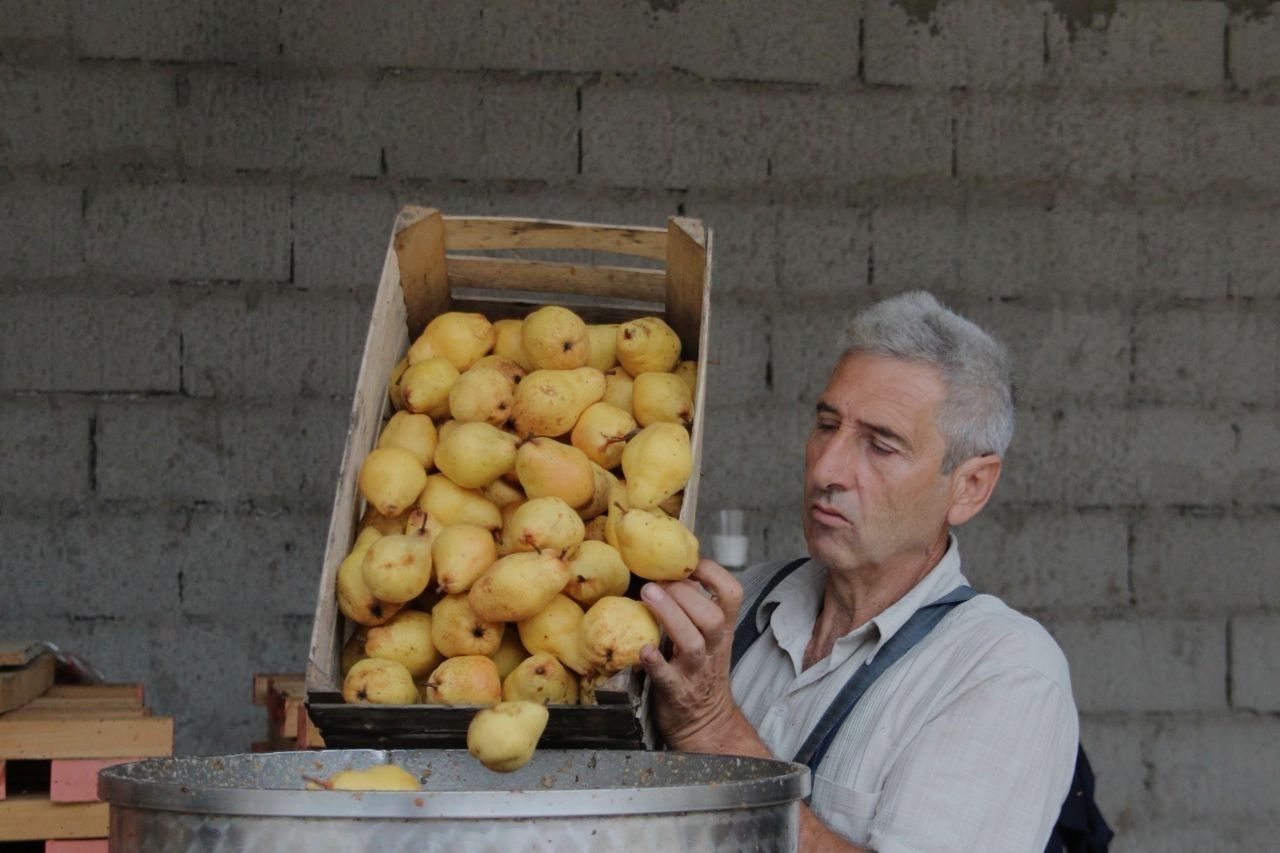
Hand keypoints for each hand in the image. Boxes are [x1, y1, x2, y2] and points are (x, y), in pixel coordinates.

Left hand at [638, 558, 744, 749]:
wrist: (706, 725)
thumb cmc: (700, 674)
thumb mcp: (708, 639)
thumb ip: (696, 608)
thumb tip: (674, 574)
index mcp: (722, 631)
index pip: (732, 594)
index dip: (713, 573)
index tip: (688, 564)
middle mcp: (713, 649)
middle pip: (712, 617)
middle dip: (683, 594)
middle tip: (655, 581)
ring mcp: (695, 672)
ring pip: (693, 642)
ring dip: (670, 616)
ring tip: (647, 595)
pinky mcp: (676, 693)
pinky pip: (668, 677)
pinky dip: (656, 662)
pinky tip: (643, 649)